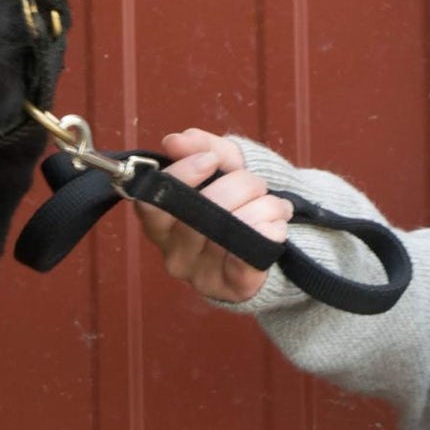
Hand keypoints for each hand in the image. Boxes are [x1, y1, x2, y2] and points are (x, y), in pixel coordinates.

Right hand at [134, 129, 291, 303]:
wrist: (272, 239)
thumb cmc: (239, 201)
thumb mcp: (225, 167)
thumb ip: (202, 149)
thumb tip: (176, 141)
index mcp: (161, 224)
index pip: (153, 202)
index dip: (182, 176)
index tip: (211, 160)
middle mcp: (174, 254)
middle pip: (202, 210)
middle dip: (240, 184)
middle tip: (257, 184)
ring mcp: (201, 275)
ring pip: (234, 228)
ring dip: (265, 205)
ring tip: (276, 205)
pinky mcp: (233, 288)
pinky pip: (250, 256)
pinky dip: (270, 231)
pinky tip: (276, 225)